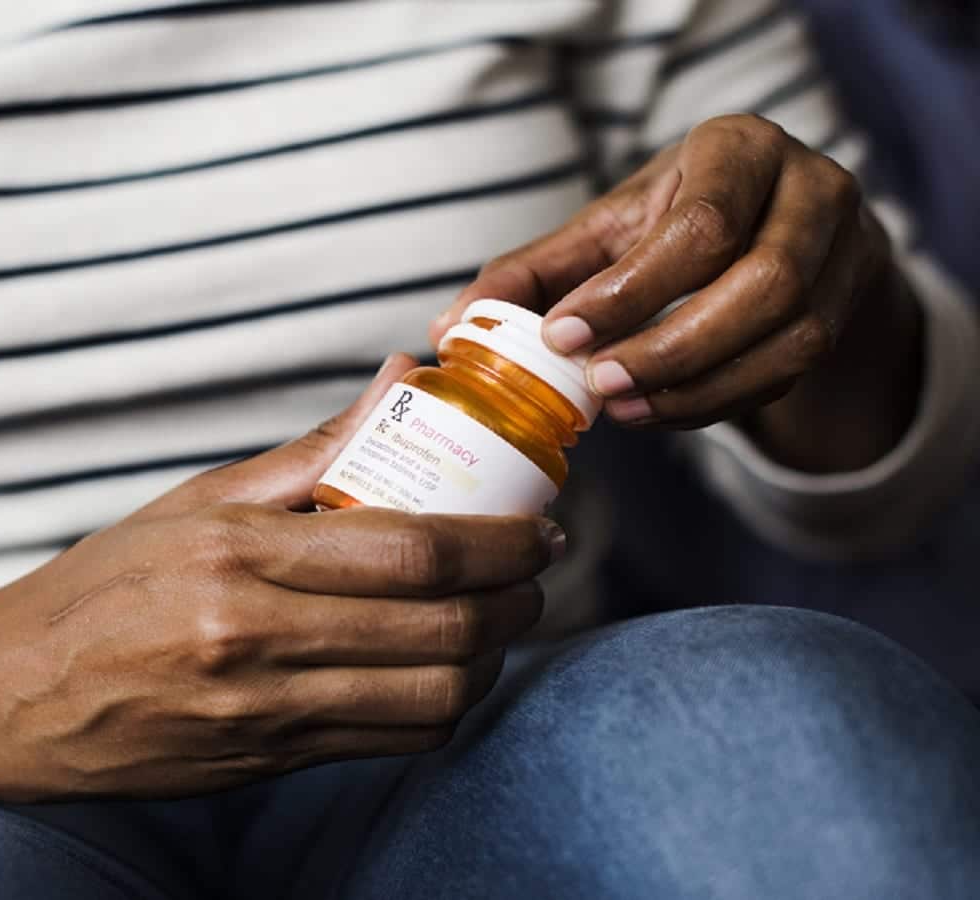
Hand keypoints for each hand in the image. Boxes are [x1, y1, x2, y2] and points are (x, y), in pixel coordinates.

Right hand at [0, 355, 561, 801]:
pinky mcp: (263, 762)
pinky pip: (389, 743)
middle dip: (515, 600)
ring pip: (430, 697)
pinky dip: (440, 708)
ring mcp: (258, 710)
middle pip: (439, 626)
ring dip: (489, 660)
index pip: (410, 545)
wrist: (6, 697)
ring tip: (496, 623)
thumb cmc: (100, 588)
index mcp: (234, 553)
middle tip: (535, 573)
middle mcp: (250, 636)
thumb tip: (401, 379)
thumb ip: (308, 453)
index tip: (538, 525)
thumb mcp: (193, 504)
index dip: (500, 540)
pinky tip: (442, 674)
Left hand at [432, 114, 921, 469]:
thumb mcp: (604, 231)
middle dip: (672, 346)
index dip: (630, 291)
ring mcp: (845, 250)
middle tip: (598, 383)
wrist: (768, 229)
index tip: (563, 334)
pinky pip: (791, 371)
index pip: (700, 225)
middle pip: (762, 282)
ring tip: (623, 407)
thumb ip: (530, 273)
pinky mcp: (848, 309)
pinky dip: (719, 401)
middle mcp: (810, 188)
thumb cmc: (670, 223)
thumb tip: (446, 328)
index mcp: (739, 148)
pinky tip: (659, 411)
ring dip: (698, 384)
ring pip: (790, 334)